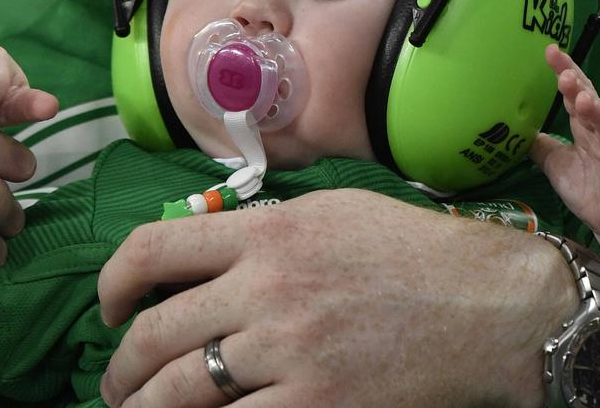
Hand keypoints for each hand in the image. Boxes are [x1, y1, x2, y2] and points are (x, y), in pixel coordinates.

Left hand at [97, 189, 576, 406]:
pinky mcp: (319, 403)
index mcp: (267, 231)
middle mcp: (267, 287)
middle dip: (120, 365)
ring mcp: (290, 350)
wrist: (490, 304)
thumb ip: (260, 228)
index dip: (112, 281)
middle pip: (154, 330)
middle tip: (116, 381)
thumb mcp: (330, 210)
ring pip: (179, 389)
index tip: (109, 307)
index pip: (153, 248)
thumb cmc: (413, 251)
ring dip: (144, 406)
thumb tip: (198, 254)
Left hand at [530, 44, 599, 241]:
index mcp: (587, 128)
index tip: (551, 51)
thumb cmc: (591, 184)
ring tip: (587, 102)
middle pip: (593, 107)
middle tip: (565, 75)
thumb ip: (539, 143)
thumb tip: (513, 126)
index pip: (574, 95)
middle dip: (580, 90)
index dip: (565, 73)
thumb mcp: (556, 162)